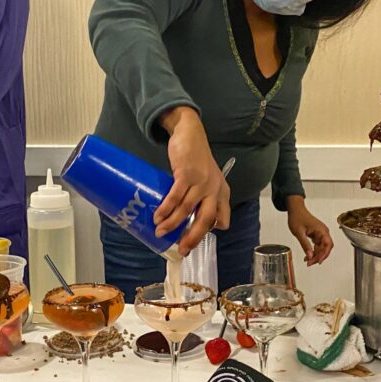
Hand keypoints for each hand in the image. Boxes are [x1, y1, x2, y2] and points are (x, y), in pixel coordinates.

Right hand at [154, 107, 230, 254]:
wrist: (189, 133)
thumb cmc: (196, 158)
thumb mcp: (207, 178)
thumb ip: (202, 197)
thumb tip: (186, 218)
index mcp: (221, 192)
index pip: (222, 219)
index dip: (209, 231)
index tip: (193, 239)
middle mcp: (215, 189)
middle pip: (205, 220)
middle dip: (192, 238)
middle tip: (181, 249)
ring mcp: (202, 182)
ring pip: (187, 210)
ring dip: (172, 224)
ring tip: (160, 232)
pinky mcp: (187, 174)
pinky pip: (176, 197)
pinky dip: (166, 209)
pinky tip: (158, 217)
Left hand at [286, 196, 332, 265]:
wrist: (295, 210)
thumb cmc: (297, 217)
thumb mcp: (299, 233)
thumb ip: (305, 245)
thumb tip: (310, 255)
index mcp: (321, 230)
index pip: (328, 245)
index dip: (324, 254)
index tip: (318, 261)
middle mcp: (323, 232)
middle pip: (326, 248)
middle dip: (319, 257)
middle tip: (310, 263)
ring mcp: (320, 233)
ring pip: (322, 248)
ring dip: (316, 255)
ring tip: (307, 261)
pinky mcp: (317, 234)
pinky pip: (318, 245)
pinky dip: (314, 251)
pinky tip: (308, 256)